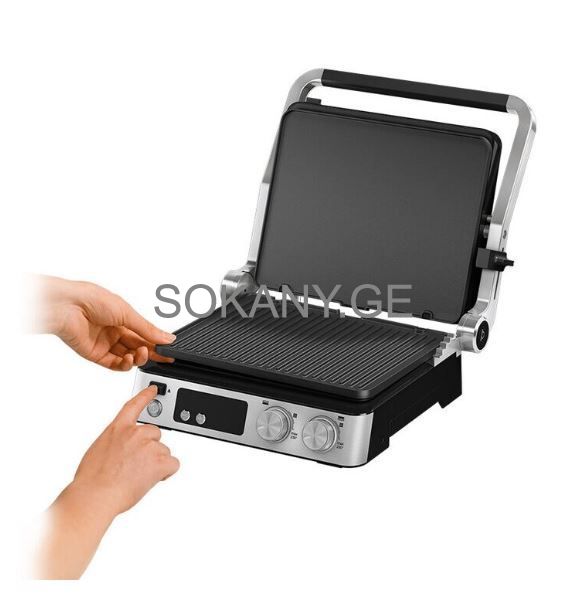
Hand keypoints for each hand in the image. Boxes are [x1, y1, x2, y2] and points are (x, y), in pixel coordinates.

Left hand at [34, 275, 174, 369]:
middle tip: (161, 356)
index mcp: (123, 317)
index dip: (157, 343)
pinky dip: (124, 365)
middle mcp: (114, 331)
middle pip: (138, 347)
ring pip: (128, 357)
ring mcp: (105, 343)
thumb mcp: (127, 313)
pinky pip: (114, 364)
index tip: (170, 350)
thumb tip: (167, 337)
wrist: (67, 307)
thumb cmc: (91, 299)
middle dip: (150, 352)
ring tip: (141, 353)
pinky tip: (129, 360)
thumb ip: (148, 329)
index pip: (145, 334)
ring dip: (138, 358)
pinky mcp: (96, 355)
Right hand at [72, 385, 179, 514]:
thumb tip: (123, 449)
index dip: (146, 395)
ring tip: (138, 476)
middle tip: (136, 464)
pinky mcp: (160, 461)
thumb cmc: (92, 479)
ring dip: (156, 462)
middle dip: (150, 447)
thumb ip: (116, 443)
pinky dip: (166, 472)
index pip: (135, 405)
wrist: (95, 495)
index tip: (154, 390)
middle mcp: (135, 433)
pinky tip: (153, 479)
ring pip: (163, 451)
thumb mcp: (98, 450)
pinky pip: (173, 464)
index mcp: (118, 428)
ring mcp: (149, 446)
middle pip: (155, 433)